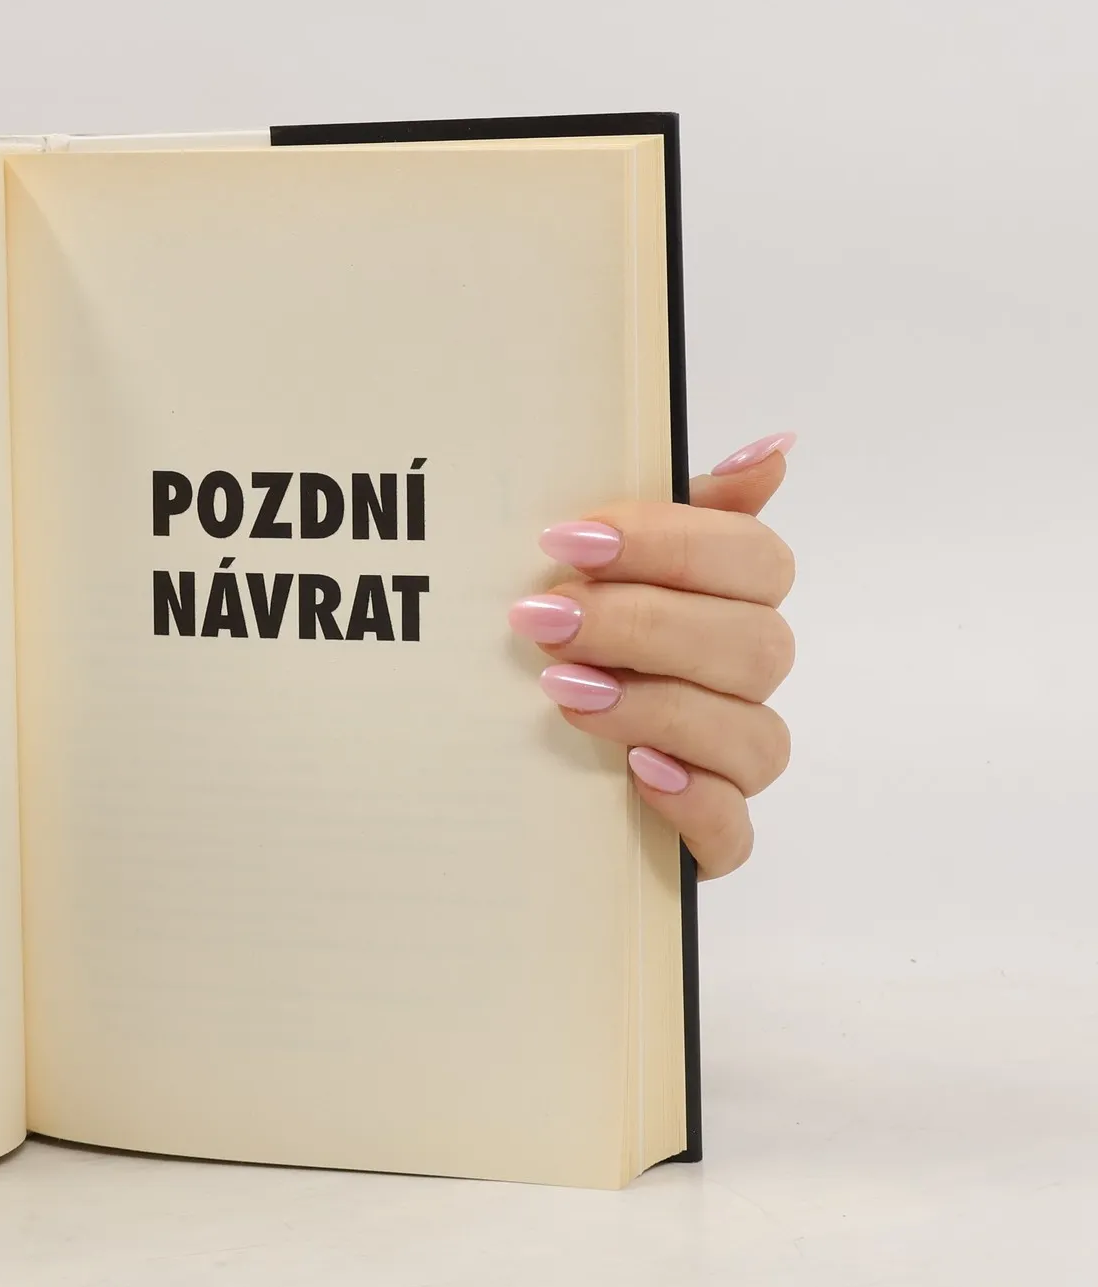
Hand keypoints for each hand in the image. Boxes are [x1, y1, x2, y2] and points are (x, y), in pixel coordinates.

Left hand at [509, 431, 796, 877]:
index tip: (566, 540)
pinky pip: (733, 831)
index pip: (754, 559)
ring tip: (564, 692)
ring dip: (657, 707)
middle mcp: (745, 677)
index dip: (668, 545)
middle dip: (644, 626)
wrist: (512, 749)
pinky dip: (694, 800)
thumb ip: (681, 504)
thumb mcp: (604, 559)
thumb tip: (774, 449)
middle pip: (755, 646)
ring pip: (753, 736)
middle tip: (545, 621)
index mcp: (732, 598)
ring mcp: (733, 760)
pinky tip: (637, 771)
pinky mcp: (709, 837)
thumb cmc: (572, 631)